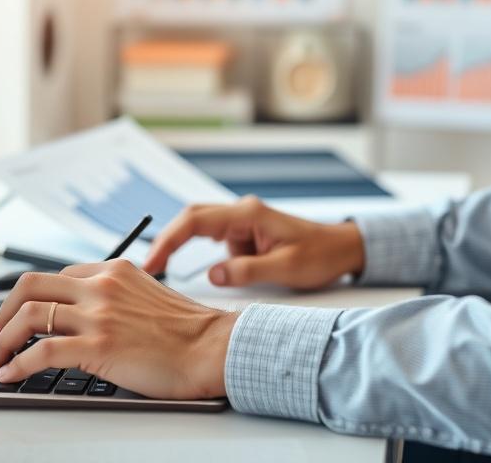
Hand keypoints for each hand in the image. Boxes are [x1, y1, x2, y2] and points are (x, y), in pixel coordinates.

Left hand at [0, 259, 238, 398]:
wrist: (211, 348)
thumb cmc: (186, 331)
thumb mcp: (145, 294)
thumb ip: (113, 295)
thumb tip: (81, 315)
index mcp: (112, 270)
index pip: (53, 276)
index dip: (26, 300)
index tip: (14, 320)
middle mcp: (101, 285)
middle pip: (29, 286)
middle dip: (2, 315)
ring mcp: (99, 314)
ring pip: (29, 316)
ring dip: (2, 341)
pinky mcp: (99, 345)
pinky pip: (42, 351)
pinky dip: (18, 364)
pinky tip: (11, 375)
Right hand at [143, 195, 365, 289]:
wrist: (343, 249)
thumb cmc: (321, 255)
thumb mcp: (286, 269)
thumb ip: (247, 271)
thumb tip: (213, 275)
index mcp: (248, 215)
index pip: (196, 221)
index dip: (169, 240)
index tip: (152, 262)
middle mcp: (242, 213)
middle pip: (191, 219)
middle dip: (167, 241)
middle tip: (147, 267)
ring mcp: (242, 223)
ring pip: (201, 231)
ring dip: (184, 250)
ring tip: (166, 274)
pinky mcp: (245, 235)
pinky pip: (216, 243)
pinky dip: (204, 258)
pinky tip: (204, 275)